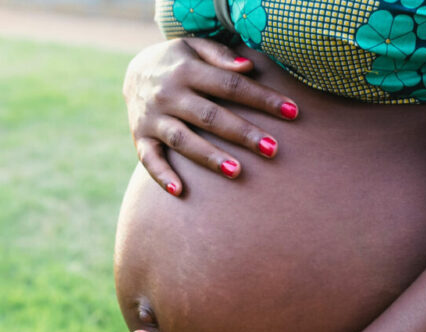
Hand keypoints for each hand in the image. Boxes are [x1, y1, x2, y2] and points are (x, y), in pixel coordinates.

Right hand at [122, 38, 298, 195]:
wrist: (133, 72)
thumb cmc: (178, 61)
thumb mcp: (195, 46)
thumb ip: (220, 55)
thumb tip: (249, 67)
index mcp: (187, 70)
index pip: (230, 85)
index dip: (262, 98)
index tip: (292, 111)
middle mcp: (168, 95)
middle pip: (210, 116)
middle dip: (242, 133)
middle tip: (272, 148)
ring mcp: (152, 118)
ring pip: (183, 140)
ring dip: (208, 156)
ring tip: (236, 171)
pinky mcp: (140, 137)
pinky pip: (149, 159)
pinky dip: (161, 175)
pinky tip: (179, 191)